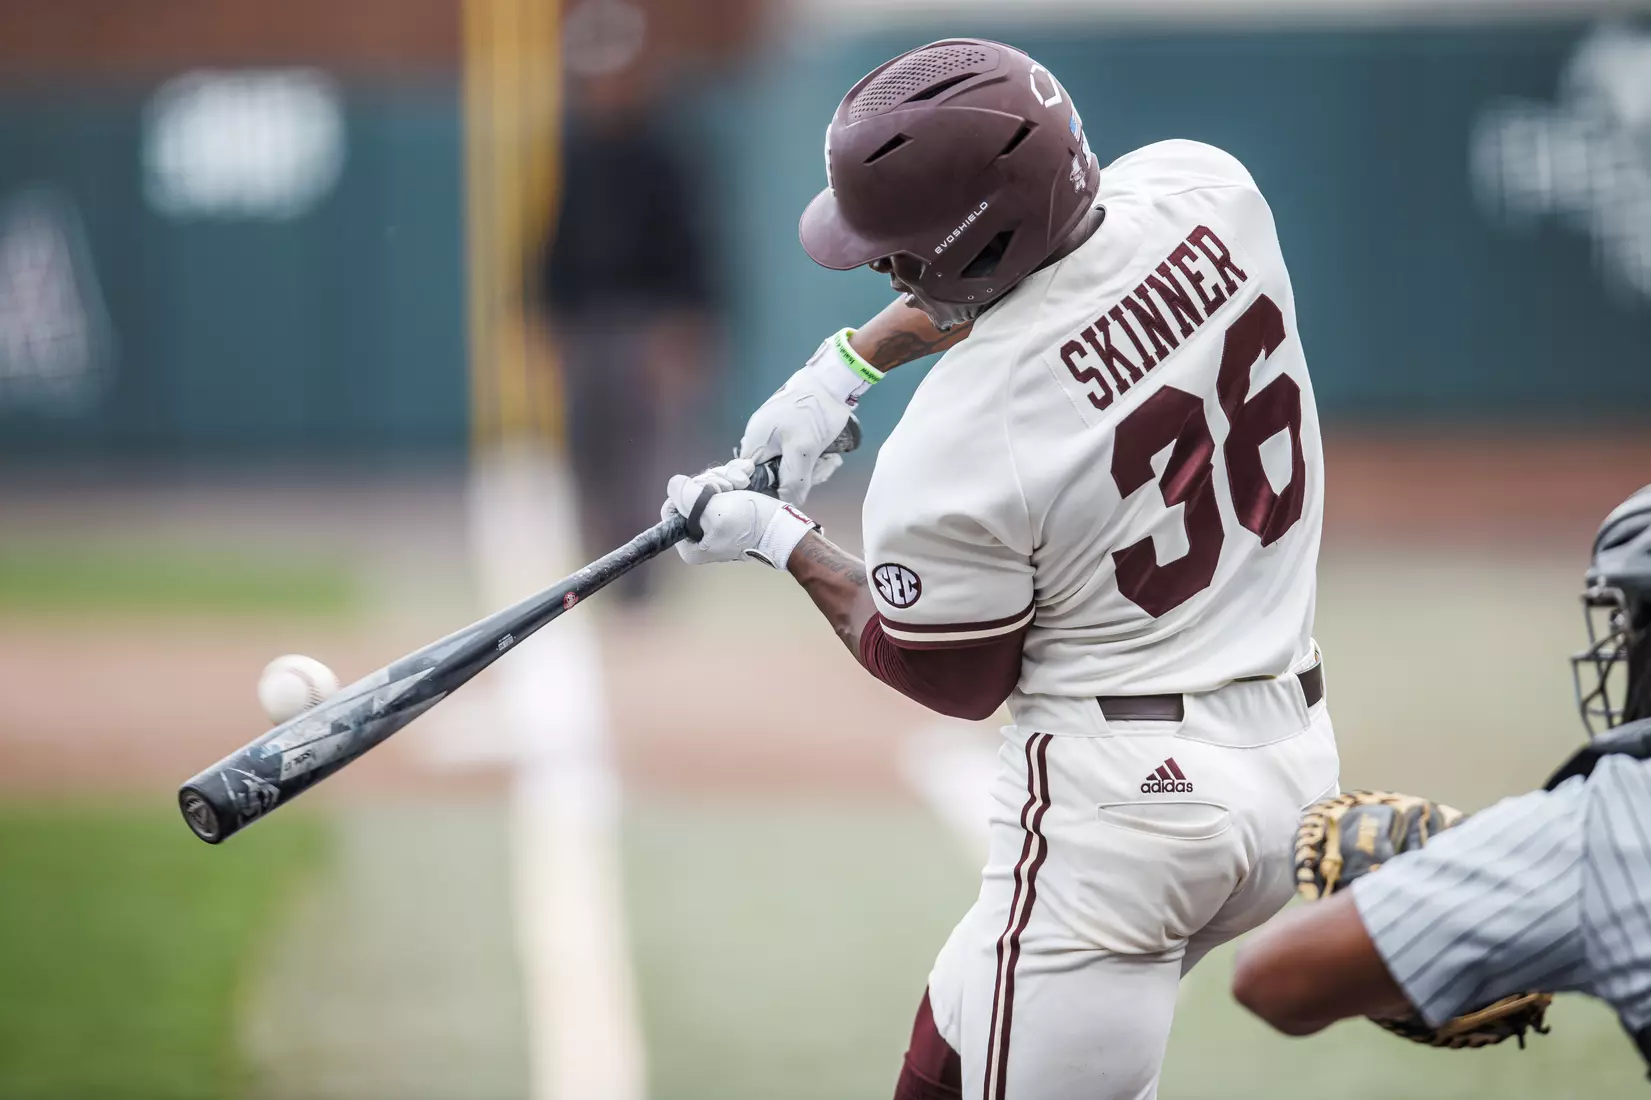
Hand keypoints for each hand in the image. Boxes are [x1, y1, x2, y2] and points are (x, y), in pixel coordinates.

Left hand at [662, 460, 818, 568]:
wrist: (783, 527)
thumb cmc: (751, 524)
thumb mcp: (714, 511)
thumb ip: (687, 498)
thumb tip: (674, 485)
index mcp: (690, 544)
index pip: (672, 508)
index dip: (688, 493)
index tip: (709, 491)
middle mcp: (699, 533)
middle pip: (690, 493)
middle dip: (711, 483)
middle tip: (729, 488)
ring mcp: (715, 520)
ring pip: (707, 485)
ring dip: (725, 478)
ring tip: (742, 483)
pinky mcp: (729, 508)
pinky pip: (722, 485)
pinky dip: (733, 477)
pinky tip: (746, 477)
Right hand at [738, 332, 870, 504]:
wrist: (832, 382)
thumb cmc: (814, 412)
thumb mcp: (803, 450)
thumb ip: (792, 479)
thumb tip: (787, 501)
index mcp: (754, 442)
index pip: (751, 479)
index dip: (771, 489)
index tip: (794, 488)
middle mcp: (759, 439)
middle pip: (773, 475)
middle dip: (799, 477)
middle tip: (821, 468)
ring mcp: (774, 435)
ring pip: (789, 467)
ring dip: (811, 469)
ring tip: (829, 459)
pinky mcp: (789, 432)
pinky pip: (797, 456)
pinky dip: (813, 459)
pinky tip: (828, 455)